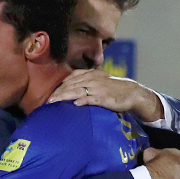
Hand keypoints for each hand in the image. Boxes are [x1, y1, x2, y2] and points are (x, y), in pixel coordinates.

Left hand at [47, 70, 163, 122]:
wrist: (131, 93)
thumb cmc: (114, 88)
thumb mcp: (99, 80)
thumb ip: (85, 81)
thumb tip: (70, 87)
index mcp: (90, 74)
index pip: (71, 78)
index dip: (60, 86)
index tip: (50, 94)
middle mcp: (92, 79)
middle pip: (71, 85)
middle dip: (58, 92)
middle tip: (48, 100)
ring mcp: (98, 88)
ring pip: (77, 91)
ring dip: (65, 96)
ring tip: (54, 101)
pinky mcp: (104, 97)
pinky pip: (91, 98)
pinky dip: (83, 100)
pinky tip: (75, 104)